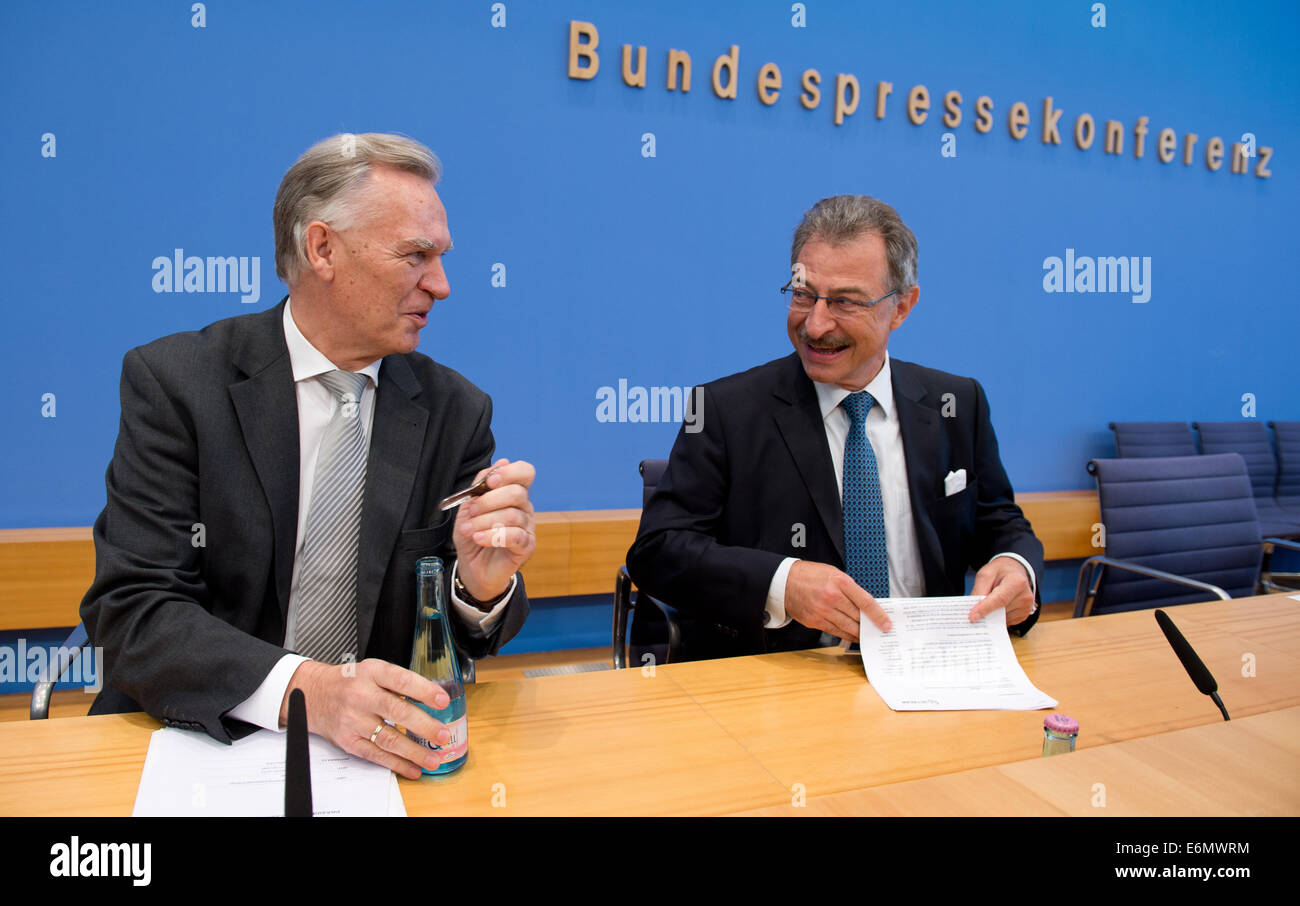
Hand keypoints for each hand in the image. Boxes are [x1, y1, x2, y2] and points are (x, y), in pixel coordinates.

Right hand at [281, 659, 452, 779]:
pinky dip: (397, 764)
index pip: (401, 681)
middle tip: (443, 735)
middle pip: (396, 711)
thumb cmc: (350, 682)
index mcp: (372, 673)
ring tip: (433, 758)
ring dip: (414, 751)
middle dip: (423, 726)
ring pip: (388, 738)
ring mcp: (354, 720)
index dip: (424, 691)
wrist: (314, 694)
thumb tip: (433, 699)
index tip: (443, 700)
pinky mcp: (348, 740)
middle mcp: (362, 695)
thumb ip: (400, 683)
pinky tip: (413, 768)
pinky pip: (376, 755)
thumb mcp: (373, 671)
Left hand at [453, 458, 536, 600]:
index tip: (489, 482)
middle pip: (517, 493)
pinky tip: (479, 539)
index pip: (525, 472)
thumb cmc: (473, 534)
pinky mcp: (526, 546)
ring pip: (512, 516)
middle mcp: (524, 508)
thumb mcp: (469, 506)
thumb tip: (501, 462)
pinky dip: (493, 536)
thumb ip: (481, 485)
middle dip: (488, 501)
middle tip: (470, 511)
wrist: (472, 567)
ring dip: (484, 521)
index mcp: (513, 493)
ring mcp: (528, 527)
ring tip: (468, 530)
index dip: (509, 473)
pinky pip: (515, 536)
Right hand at [783, 560, 890, 641]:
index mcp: (840, 582)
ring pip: (848, 628)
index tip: (887, 624)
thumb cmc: (810, 575)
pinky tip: (853, 636)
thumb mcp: (834, 573)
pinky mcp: (815, 621)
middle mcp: (832, 597)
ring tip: (868, 635)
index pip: (866, 602)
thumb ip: (850, 588)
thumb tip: (865, 604)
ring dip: (860, 633)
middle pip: (858, 618)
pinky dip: (847, 635)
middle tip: (879, 630)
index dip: (879, 615)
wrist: (784, 581)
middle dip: (870, 626)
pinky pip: (836, 632)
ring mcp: (823, 611)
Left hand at [969, 557, 1035, 626]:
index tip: (972, 617)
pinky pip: (1006, 621)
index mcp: (1017, 581)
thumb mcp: (986, 574)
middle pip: (1001, 611)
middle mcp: (1025, 596)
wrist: (1014, 571)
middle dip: (986, 613)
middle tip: (973, 612)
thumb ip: (979, 590)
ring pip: (1002, 618)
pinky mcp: (1024, 615)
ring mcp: (1026, 607)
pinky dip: (998, 617)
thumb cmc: (1000, 571)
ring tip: (990, 602)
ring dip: (992, 614)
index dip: (985, 608)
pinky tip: (997, 607)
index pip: (1000, 599)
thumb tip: (974, 610)